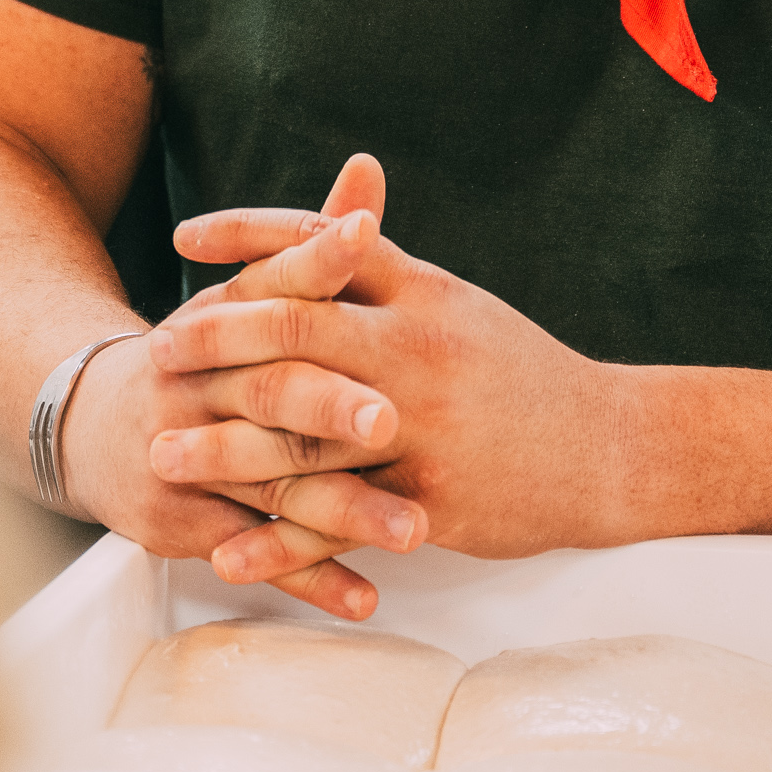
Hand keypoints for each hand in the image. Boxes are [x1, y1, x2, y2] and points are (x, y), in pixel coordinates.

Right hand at [62, 161, 421, 618]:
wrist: (97, 425)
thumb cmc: (204, 356)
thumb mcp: (248, 297)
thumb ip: (315, 244)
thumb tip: (370, 169)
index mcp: (221, 318)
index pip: (272, 280)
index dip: (317, 257)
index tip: (368, 237)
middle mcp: (197, 381)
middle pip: (268, 389)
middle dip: (330, 405)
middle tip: (393, 419)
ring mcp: (185, 454)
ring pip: (271, 482)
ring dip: (345, 510)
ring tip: (415, 528)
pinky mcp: (181, 520)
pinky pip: (253, 551)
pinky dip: (310, 576)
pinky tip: (366, 595)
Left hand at [149, 200, 645, 587]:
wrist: (612, 448)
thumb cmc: (522, 373)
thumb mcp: (456, 305)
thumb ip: (386, 268)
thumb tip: (330, 222)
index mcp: (420, 291)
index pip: (317, 243)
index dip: (244, 236)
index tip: (183, 239)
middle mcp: (416, 348)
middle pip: (296, 327)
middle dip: (216, 339)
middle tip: (158, 353)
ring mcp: (423, 427)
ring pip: (305, 433)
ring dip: (224, 447)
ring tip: (162, 454)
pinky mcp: (431, 501)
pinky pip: (339, 522)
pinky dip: (278, 540)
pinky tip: (226, 549)